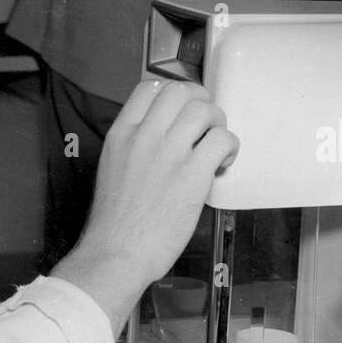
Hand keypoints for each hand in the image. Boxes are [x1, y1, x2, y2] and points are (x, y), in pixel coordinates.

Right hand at [51, 78, 238, 334]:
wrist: (115, 254)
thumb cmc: (112, 224)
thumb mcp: (112, 171)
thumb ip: (134, 149)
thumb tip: (163, 143)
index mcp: (121, 135)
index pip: (150, 88)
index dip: (174, 96)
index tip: (182, 114)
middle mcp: (144, 136)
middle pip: (182, 91)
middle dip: (200, 104)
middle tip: (204, 129)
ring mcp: (169, 153)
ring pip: (205, 110)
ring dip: (218, 125)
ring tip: (215, 148)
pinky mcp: (192, 174)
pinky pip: (222, 139)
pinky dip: (229, 148)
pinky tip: (222, 166)